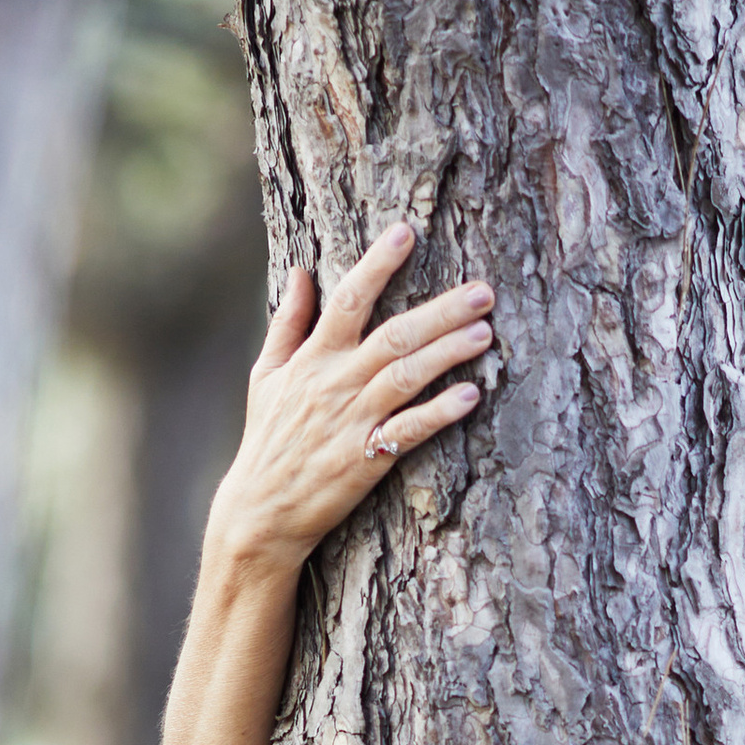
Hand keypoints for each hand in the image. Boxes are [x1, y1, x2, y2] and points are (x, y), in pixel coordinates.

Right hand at [211, 223, 493, 571]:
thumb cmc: (267, 440)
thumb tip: (301, 273)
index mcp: (312, 359)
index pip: (348, 301)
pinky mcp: (366, 459)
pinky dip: (438, 413)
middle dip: (440, 311)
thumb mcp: (266, 376)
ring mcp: (352, 421)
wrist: (260, 511)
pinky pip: (408, 431)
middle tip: (483, 291)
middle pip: (393, 336)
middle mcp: (334, 384)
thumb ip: (288, 323)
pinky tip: (470, 396)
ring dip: (447, 353)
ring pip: (406, 377)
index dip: (377, 265)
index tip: (406, 233)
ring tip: (485, 332)